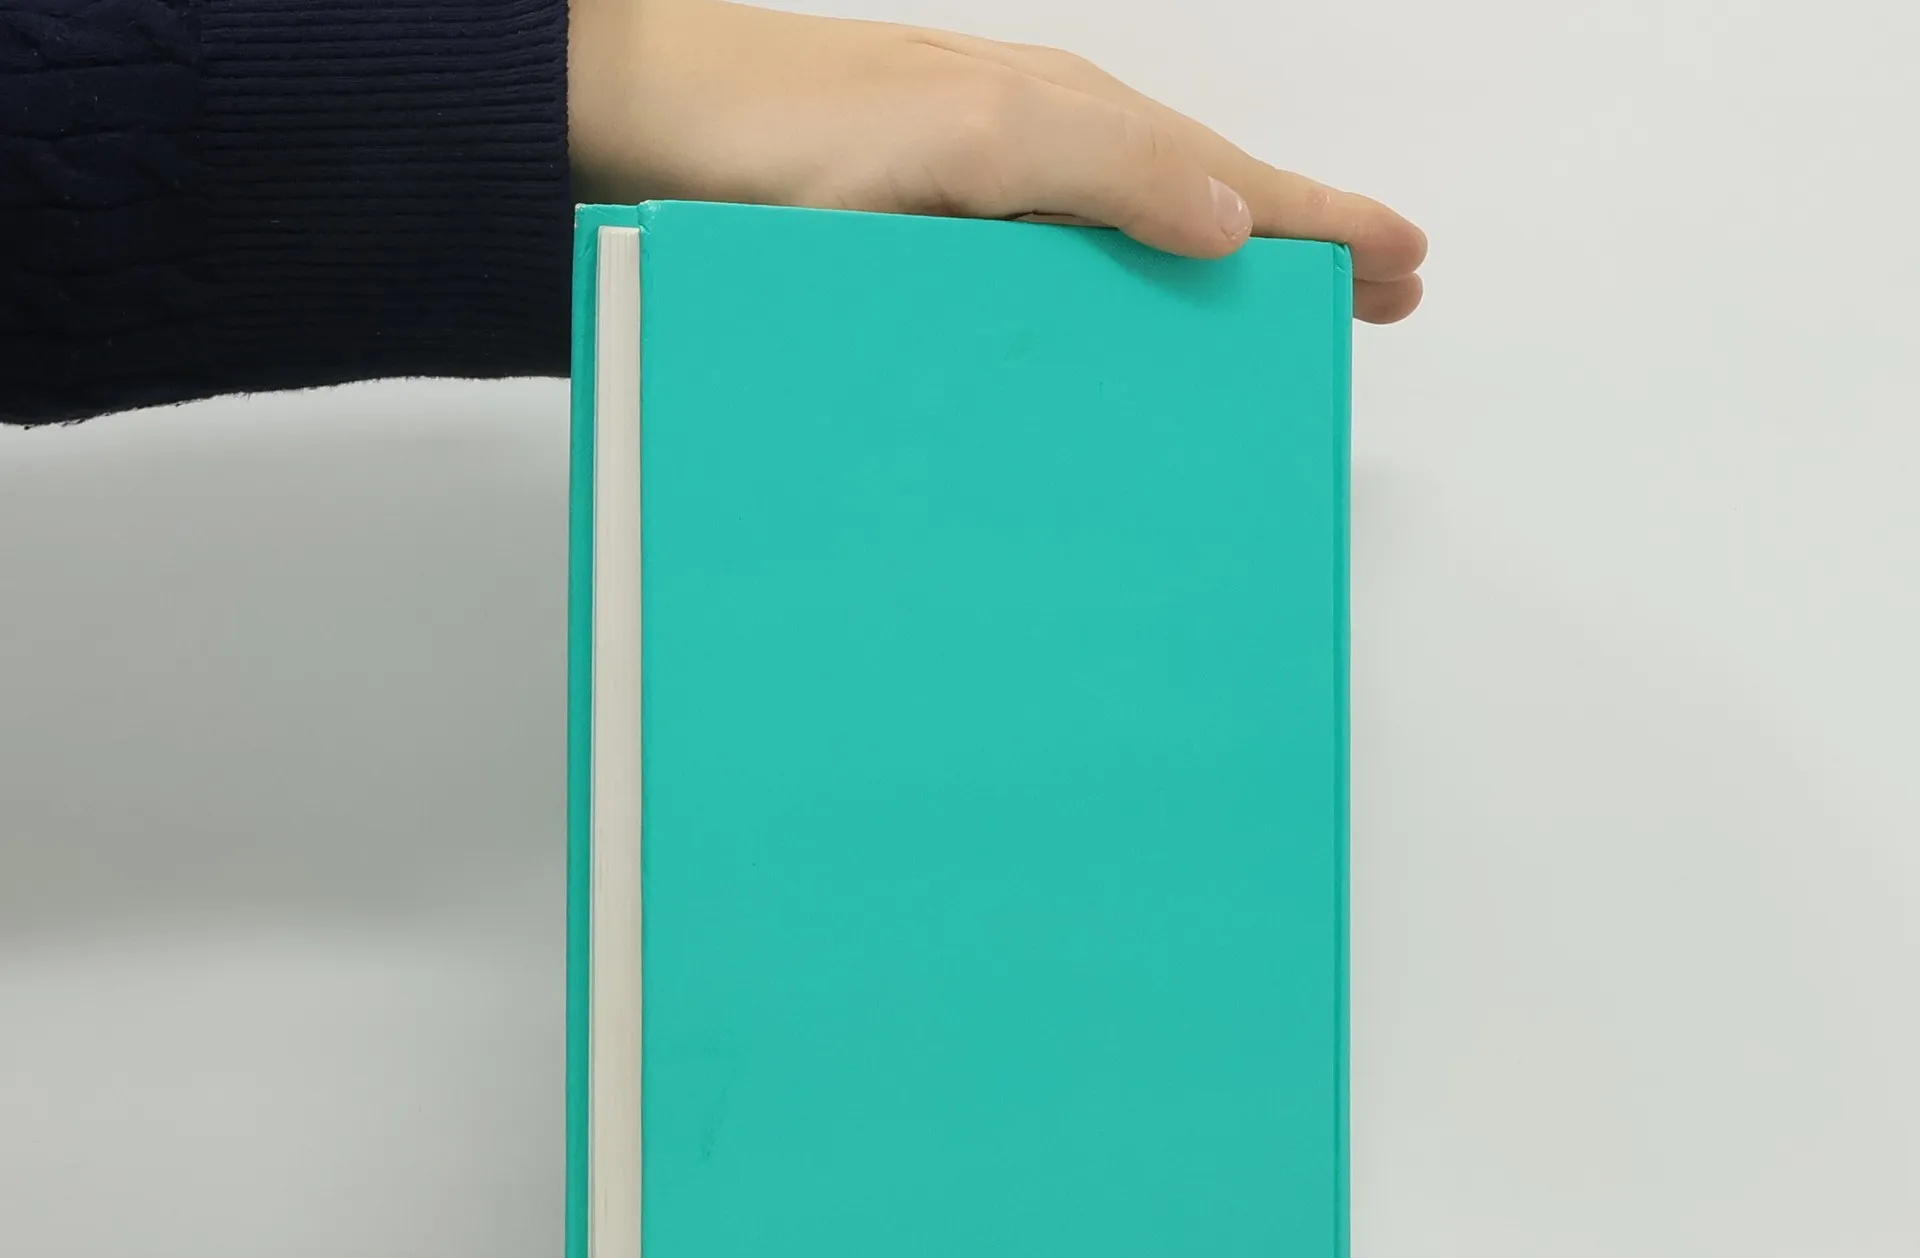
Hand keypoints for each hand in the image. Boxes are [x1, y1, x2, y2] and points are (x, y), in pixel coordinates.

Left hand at [569, 0, 1425, 321]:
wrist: (636, 129)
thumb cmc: (790, 130)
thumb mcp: (973, 138)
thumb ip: (1106, 170)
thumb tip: (1232, 224)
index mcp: (1068, 127)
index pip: (1231, 181)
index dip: (1322, 227)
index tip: (1405, 266)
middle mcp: (1032, 162)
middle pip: (1197, 208)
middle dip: (1293, 252)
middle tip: (1379, 297)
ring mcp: (977, 209)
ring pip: (1126, 247)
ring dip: (1209, 283)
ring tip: (1273, 322)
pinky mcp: (915, 257)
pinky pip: (1046, 287)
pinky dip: (1110, 309)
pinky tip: (1112, 346)